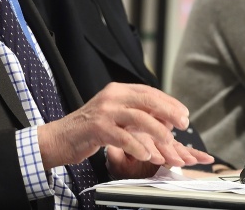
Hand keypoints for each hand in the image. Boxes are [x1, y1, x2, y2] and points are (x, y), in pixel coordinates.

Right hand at [37, 83, 211, 172]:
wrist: (60, 137)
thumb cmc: (89, 129)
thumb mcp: (114, 114)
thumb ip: (135, 113)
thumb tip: (164, 118)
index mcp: (117, 90)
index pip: (149, 92)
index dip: (169, 102)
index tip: (183, 113)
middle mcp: (111, 96)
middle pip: (147, 100)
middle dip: (169, 112)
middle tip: (184, 124)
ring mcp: (104, 111)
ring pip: (138, 117)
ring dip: (158, 131)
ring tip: (169, 142)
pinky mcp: (97, 128)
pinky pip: (123, 137)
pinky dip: (138, 147)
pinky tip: (147, 155)